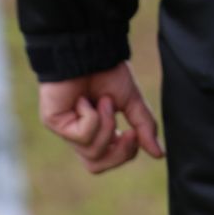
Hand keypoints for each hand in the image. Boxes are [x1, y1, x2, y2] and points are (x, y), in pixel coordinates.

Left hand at [38, 63, 162, 174]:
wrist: (90, 49)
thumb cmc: (107, 71)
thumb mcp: (132, 101)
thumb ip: (144, 127)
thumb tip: (160, 154)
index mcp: (96, 132)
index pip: (108, 160)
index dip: (125, 153)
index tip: (134, 132)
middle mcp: (78, 135)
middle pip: (96, 166)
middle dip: (118, 152)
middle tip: (127, 132)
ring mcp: (64, 129)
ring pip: (90, 153)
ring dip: (106, 125)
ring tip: (103, 101)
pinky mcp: (53, 122)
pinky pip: (82, 135)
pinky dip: (92, 116)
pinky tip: (85, 98)